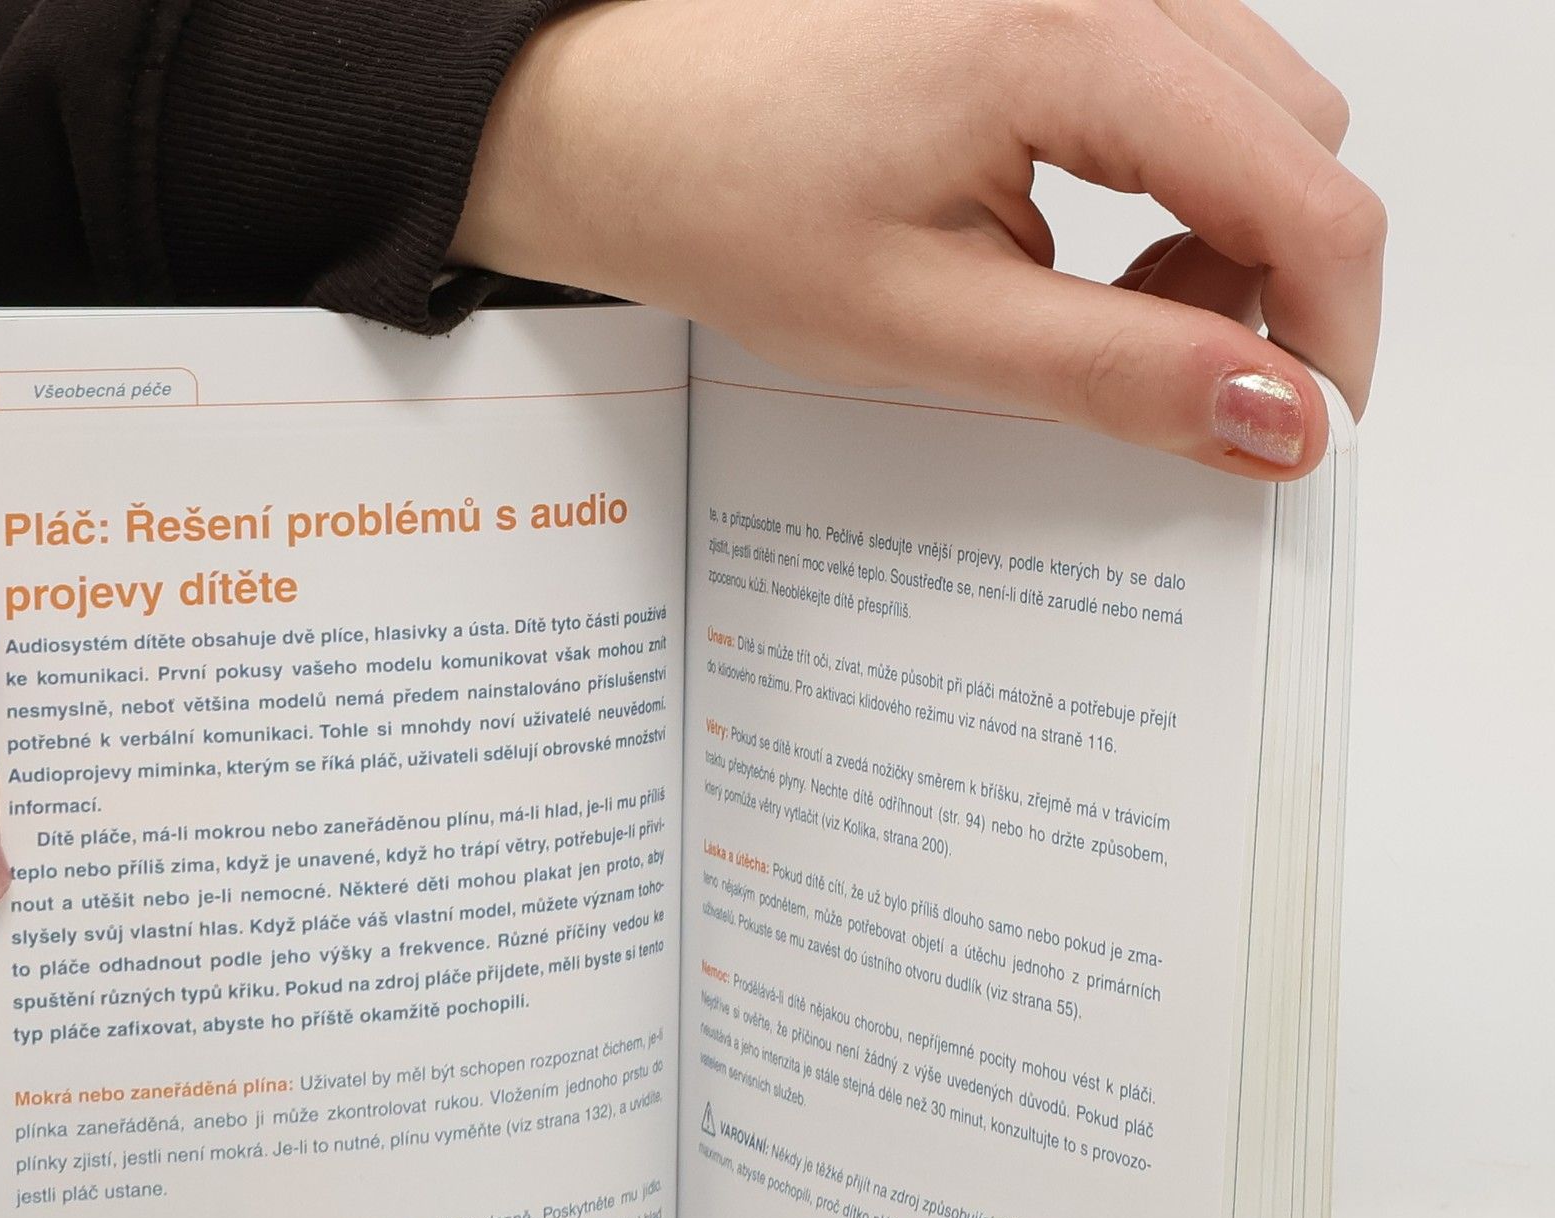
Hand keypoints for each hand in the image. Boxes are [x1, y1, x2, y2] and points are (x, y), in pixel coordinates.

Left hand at [456, 0, 1384, 475]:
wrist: (628, 125)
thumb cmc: (735, 203)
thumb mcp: (930, 325)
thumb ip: (1119, 373)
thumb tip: (1279, 418)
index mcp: (1075, 45)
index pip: (1308, 193)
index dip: (1329, 332)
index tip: (1297, 435)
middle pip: (1299, 145)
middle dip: (1266, 283)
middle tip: (1152, 381)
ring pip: (1253, 116)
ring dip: (1216, 235)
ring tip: (1078, 314)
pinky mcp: (1062, 3)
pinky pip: (1184, 90)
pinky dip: (1167, 187)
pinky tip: (1067, 248)